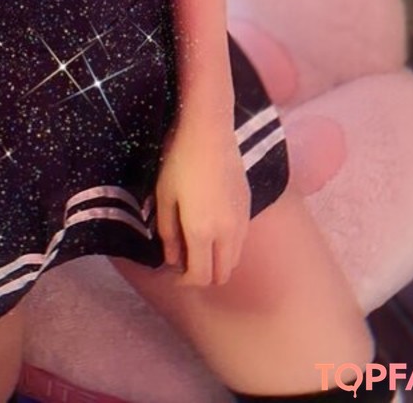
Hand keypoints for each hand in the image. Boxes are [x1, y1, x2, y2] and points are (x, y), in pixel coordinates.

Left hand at [155, 117, 250, 287]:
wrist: (209, 130)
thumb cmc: (179, 160)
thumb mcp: (164, 197)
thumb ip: (168, 233)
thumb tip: (172, 259)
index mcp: (202, 232)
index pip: (200, 276)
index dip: (185, 281)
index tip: (173, 272)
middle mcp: (227, 233)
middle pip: (222, 274)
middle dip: (203, 276)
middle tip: (185, 261)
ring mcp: (242, 220)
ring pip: (234, 259)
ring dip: (218, 262)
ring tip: (198, 244)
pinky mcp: (248, 207)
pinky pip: (241, 240)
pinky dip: (228, 245)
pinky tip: (212, 226)